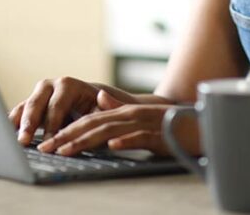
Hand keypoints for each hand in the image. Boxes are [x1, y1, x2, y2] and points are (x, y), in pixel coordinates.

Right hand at [7, 77, 137, 144]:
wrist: (90, 104)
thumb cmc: (99, 110)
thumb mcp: (103, 110)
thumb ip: (103, 106)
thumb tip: (101, 98)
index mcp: (68, 84)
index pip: (57, 105)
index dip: (52, 124)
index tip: (49, 141)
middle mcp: (49, 86)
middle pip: (36, 104)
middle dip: (29, 123)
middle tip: (24, 141)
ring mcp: (37, 95)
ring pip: (24, 107)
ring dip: (17, 124)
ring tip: (11, 140)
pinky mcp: (29, 106)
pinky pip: (18, 114)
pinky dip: (12, 125)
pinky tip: (5, 137)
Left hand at [36, 90, 199, 156]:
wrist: (202, 126)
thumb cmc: (170, 127)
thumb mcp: (140, 120)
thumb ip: (120, 110)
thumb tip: (99, 99)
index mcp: (124, 112)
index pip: (90, 120)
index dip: (67, 130)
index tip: (48, 142)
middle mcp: (131, 115)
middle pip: (94, 124)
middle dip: (68, 136)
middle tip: (47, 149)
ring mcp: (146, 123)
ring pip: (111, 130)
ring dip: (87, 140)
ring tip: (67, 150)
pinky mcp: (161, 134)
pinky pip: (141, 137)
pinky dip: (126, 141)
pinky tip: (112, 147)